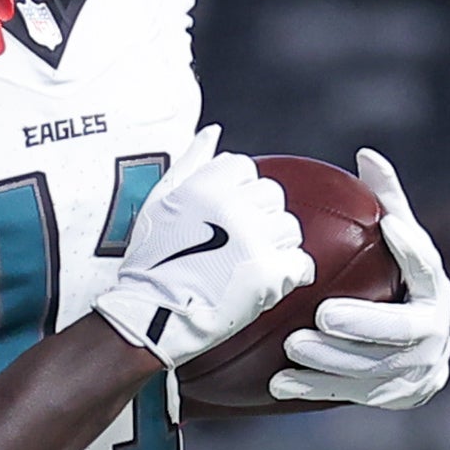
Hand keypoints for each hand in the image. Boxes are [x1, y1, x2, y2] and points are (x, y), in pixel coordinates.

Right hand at [86, 133, 311, 368]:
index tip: (222, 215)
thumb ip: (190, 163)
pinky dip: (288, 273)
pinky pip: (300, 262)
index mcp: (205, 186)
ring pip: (288, 227)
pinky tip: (264, 281)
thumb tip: (212, 132)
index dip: (236, 191)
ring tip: (247, 263)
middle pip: (271, 194)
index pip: (244, 167)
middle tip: (234, 243)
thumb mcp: (158, 203)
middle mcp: (232, 207)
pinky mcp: (268, 274)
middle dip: (257, 217)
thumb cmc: (149, 264)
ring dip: (273, 244)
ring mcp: (253, 240)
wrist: (150, 317)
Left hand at [271, 147, 449, 410]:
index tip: (387, 227)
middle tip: (324, 315)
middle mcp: (434, 332)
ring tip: (293, 347)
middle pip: (402, 331)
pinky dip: (316, 388)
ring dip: (332, 361)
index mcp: (435, 291)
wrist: (413, 356)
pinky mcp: (393, 397)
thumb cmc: (395, 284)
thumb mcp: (396, 245)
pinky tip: (281, 382)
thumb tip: (366, 154)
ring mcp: (416, 369)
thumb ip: (386, 205)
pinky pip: (352, 394)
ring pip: (375, 369)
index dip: (412, 250)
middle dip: (364, 324)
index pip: (428, 269)